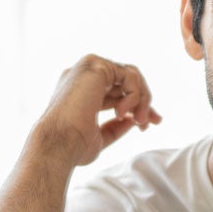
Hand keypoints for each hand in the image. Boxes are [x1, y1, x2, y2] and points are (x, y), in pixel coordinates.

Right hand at [37, 54, 161, 165]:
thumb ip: (115, 126)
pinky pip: (129, 75)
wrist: (58, 144)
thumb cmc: (72, 146)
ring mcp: (87, 68)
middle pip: (125, 81)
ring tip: (141, 121)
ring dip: (142, 99)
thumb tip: (134, 120)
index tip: (148, 125)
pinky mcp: (94, 65)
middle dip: (144, 101)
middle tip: (154, 122)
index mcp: (80, 91)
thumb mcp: (99, 137)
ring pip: (130, 75)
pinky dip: (134, 95)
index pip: (115, 91)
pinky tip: (122, 112)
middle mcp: (82, 76)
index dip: (136, 106)